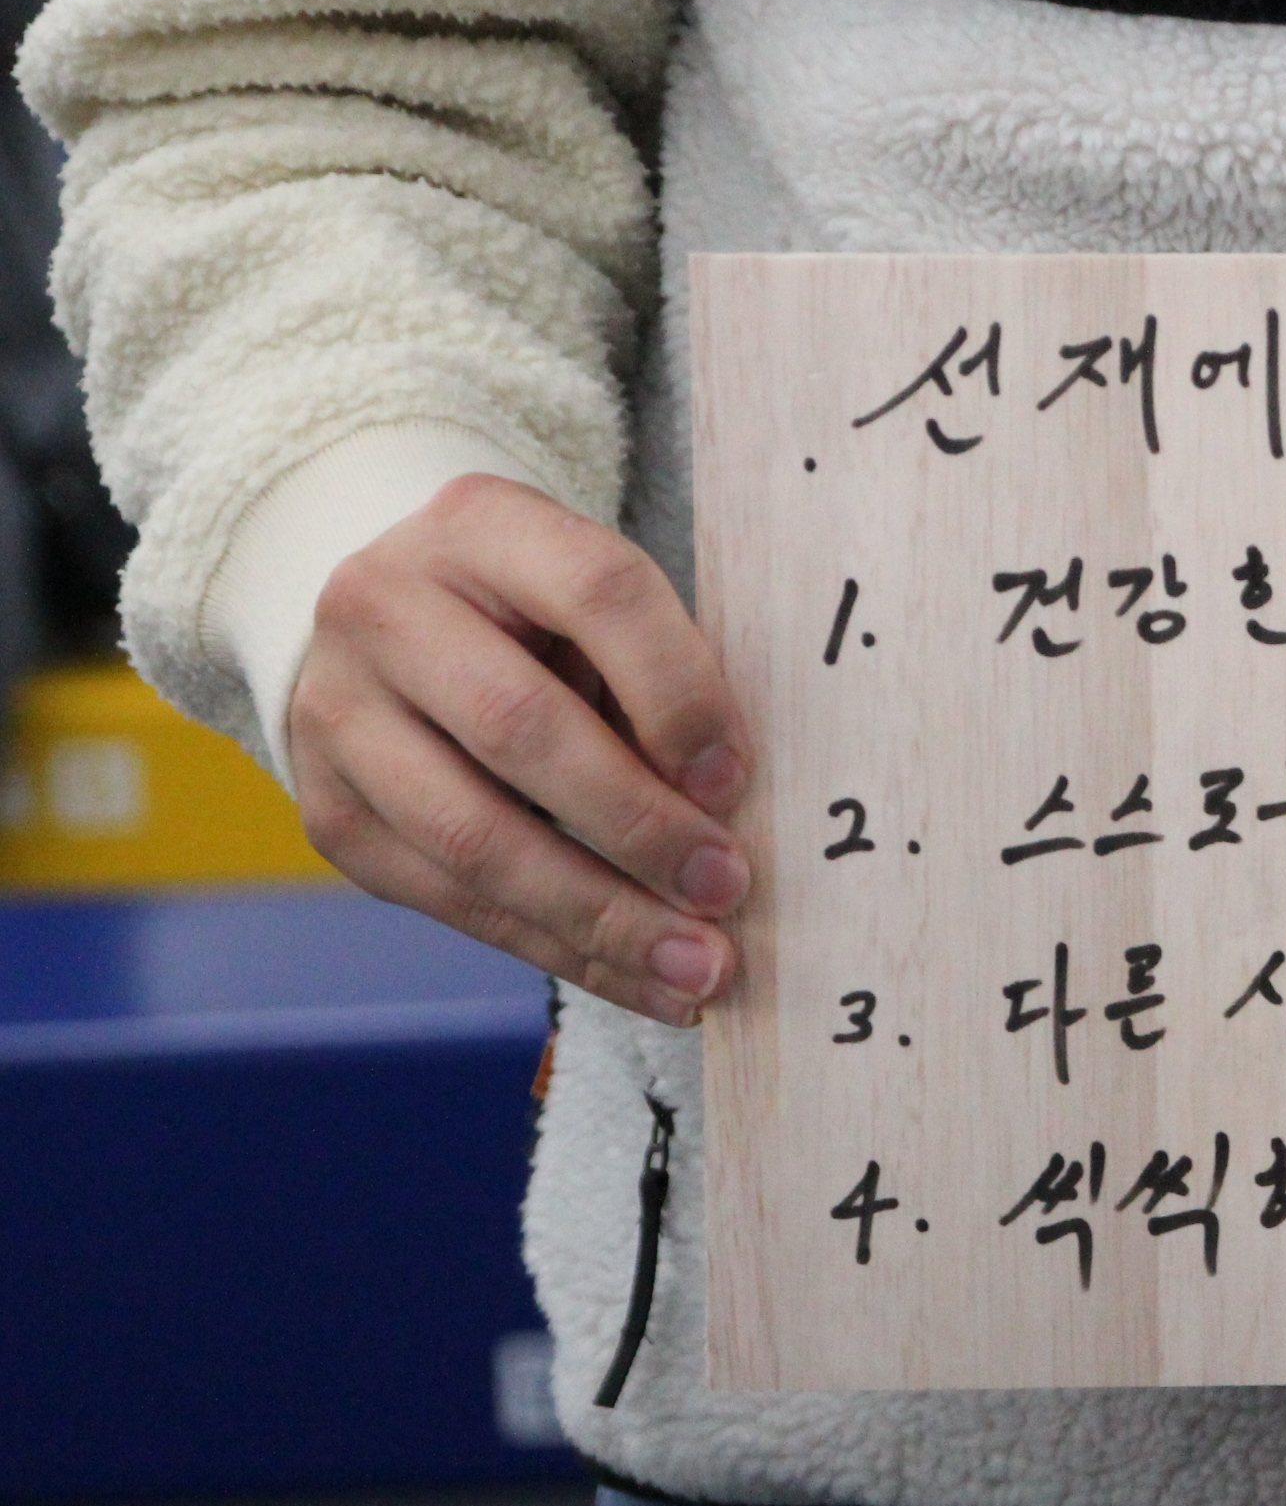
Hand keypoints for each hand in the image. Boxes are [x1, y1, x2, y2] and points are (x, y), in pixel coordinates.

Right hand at [288, 475, 753, 1025]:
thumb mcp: (597, 606)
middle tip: (727, 888)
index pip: (597, 591)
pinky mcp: (330, 813)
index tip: (736, 780)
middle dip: (638, 824)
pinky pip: (451, 899)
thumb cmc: (539, 617)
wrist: (388, 623)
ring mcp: (338, 713)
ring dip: (600, 915)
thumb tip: (728, 806)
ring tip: (697, 968)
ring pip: (473, 834)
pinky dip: (557, 948)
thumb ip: (659, 676)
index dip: (676, 690)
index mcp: (480, 526)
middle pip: (520, 725)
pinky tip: (638, 979)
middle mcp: (383, 607)